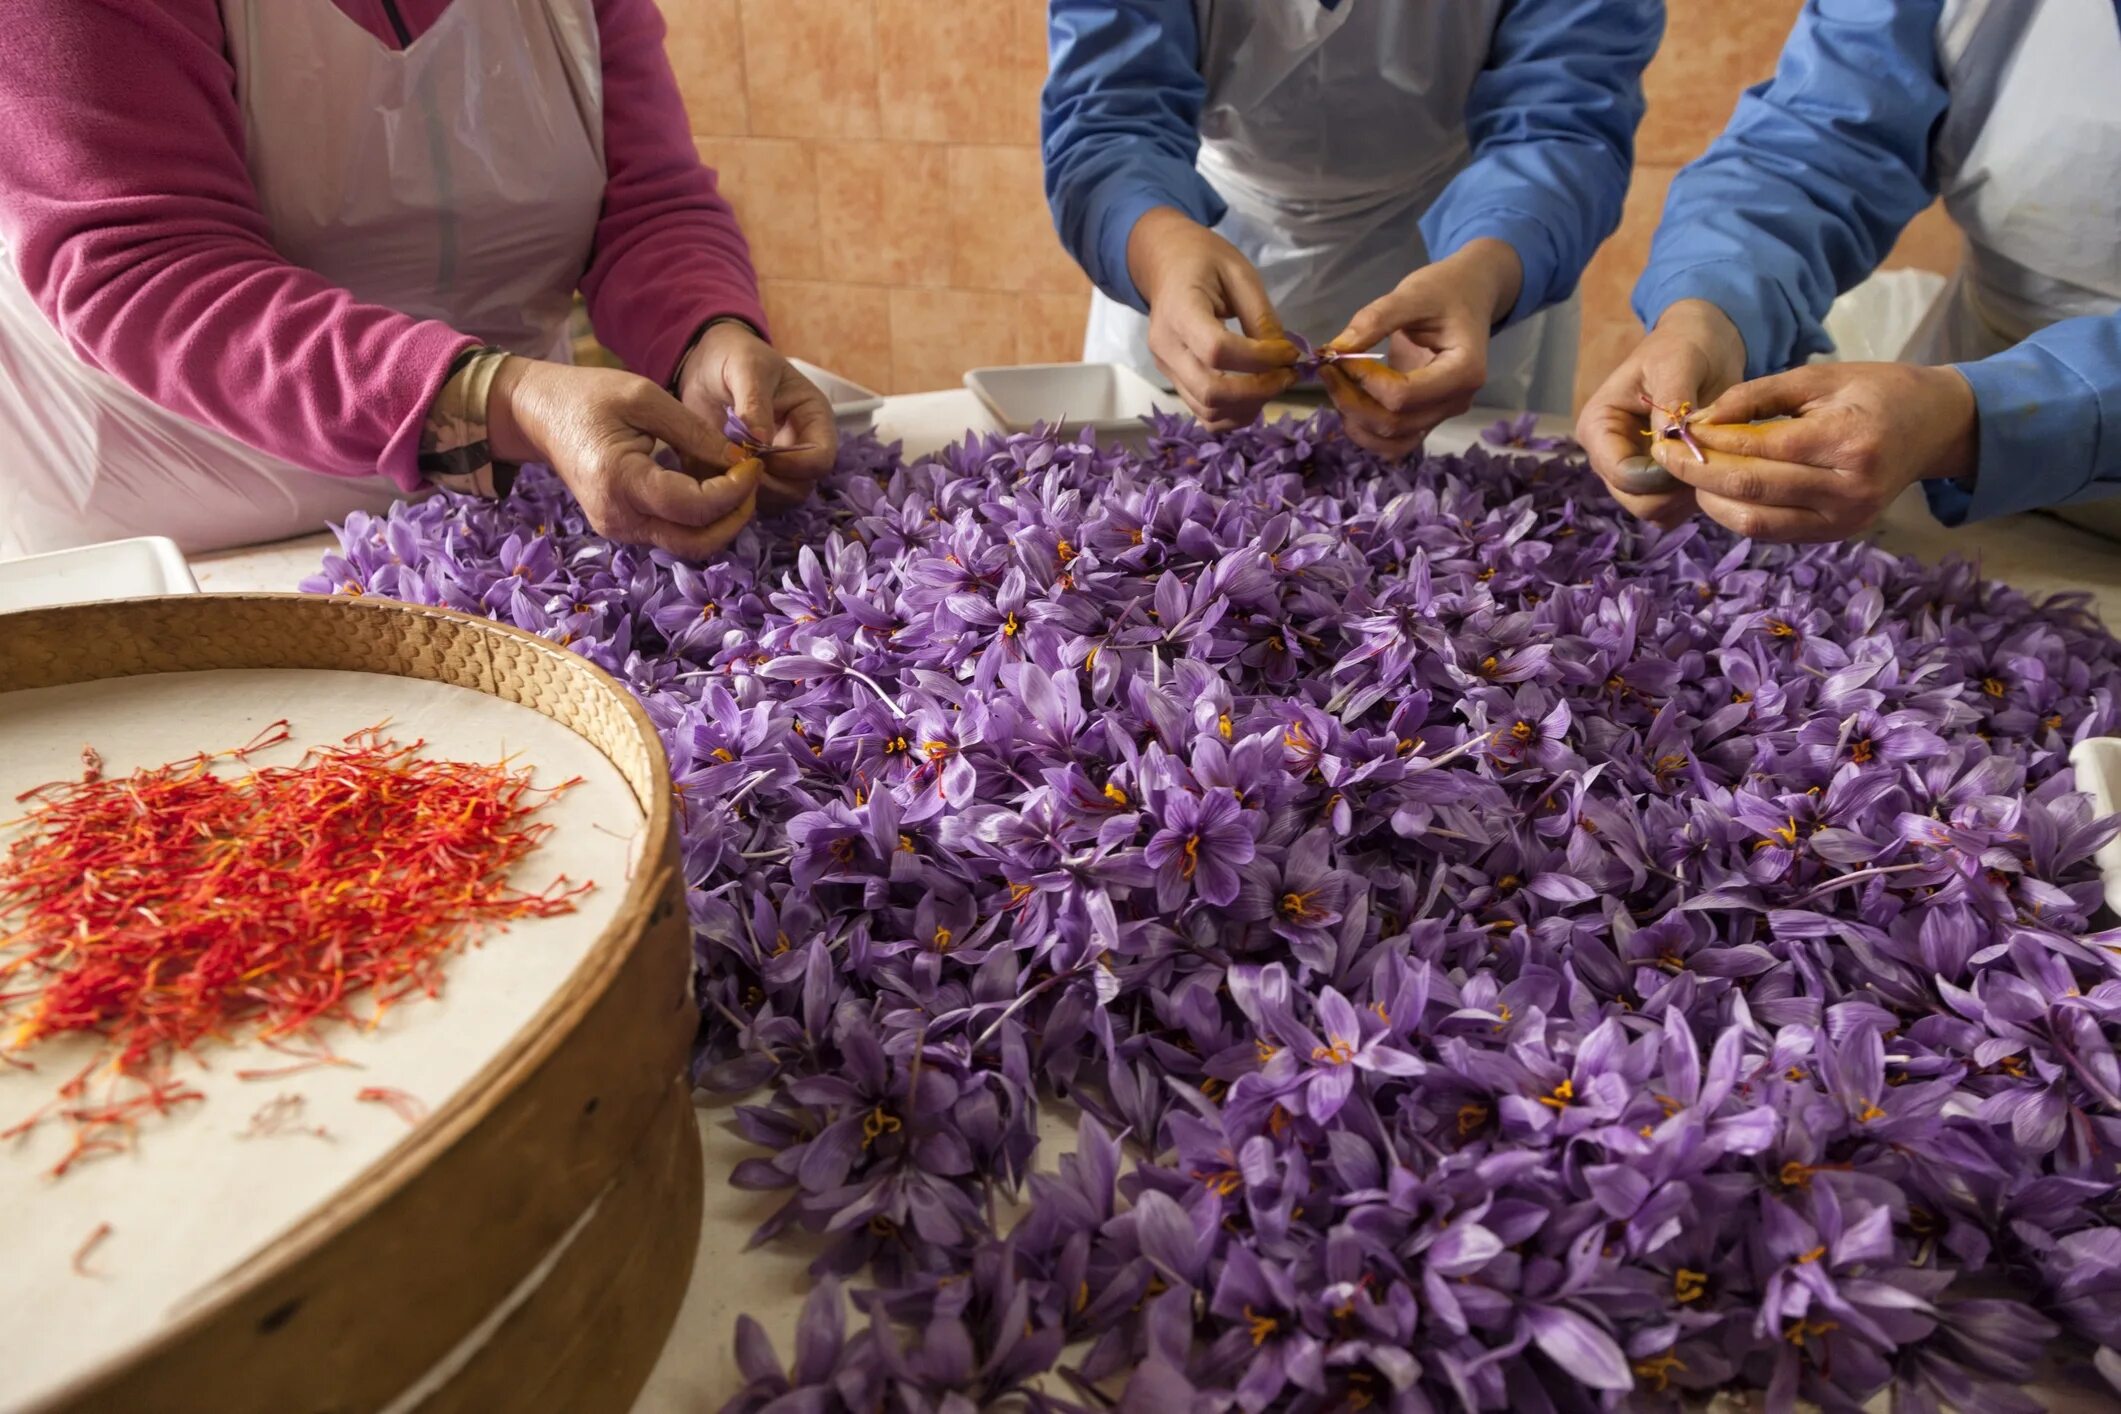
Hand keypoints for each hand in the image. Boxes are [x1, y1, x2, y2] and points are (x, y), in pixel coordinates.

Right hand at [488, 358, 761, 558]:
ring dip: (721, 521)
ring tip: (734, 482)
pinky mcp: (622, 529)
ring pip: (687, 546)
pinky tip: (708, 486)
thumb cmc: (589, 396)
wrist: (539, 414)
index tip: (753, 462)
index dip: (735, 490)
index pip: (694, 506)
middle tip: (751, 479)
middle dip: (736, 515)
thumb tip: (740, 460)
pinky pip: (672, 535)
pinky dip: (700, 519)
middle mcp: (618, 517)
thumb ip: (695, 432)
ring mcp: (618, 529)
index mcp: (620, 480)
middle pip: (697, 542)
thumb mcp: (645, 398)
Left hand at [676, 319, 837, 511]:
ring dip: (747, 493)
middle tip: (735, 466)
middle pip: (799, 489)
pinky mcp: (748, 478)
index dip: (794, 464)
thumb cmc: (736, 357)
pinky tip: (710, 471)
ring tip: (720, 466)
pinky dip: (726, 494)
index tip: (760, 452)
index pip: (821, 459)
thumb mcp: (747, 367)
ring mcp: (775, 468)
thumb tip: (759, 441)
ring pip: (774, 501)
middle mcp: (799, 450)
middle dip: (768, 484)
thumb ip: (755, 401)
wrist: (706, 363)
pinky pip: (744, 501)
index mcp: (813, 420)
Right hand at [1127, 207, 1297, 428]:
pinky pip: (1204, 414)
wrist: (1166, 265)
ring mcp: (1166, 368)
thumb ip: (1261, 316)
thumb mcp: (1239, 274)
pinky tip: (1254, 396)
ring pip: (1208, 410)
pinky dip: (1233, 414)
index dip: (1260, 359)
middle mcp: (1166, 347)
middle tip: (1286, 376)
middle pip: (1210, 391)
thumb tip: (1283, 357)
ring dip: (1248, 406)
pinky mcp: (1173, 381)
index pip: (1217, 351)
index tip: (1289, 352)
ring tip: (1274, 384)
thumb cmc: (1204, 261)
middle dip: (1258, 391)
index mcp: (1179, 311)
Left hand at [1320, 239, 1523, 458]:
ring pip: (1391, 443)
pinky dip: (1366, 432)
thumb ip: (1375, 320)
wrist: (1468, 296)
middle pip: (1394, 424)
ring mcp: (1441, 414)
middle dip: (1351, 402)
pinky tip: (1350, 404)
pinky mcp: (1426, 417)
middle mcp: (1456, 402)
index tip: (1339, 356)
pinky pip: (1394, 443)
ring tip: (1337, 388)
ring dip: (1355, 423)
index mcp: (1463, 371)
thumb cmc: (1445, 291)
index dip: (1364, 381)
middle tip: (1328, 371)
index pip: (1403, 396)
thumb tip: (1336, 349)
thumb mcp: (1413, 294)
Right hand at [1576, 299, 1747, 526]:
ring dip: (1689, 495)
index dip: (1662, 474)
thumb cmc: (1683, 346)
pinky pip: (1671, 511)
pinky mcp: (1653, 483)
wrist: (1701, 346)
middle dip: (1678, 488)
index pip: (1621, 473)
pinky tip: (1714, 469)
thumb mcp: (1677, 363)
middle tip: (1716, 457)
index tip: (1700, 453)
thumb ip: (1671, 402)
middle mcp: (1607, 457)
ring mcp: (1630, 474)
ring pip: (1655, 511)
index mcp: (1598, 427)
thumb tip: (1670, 441)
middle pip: (1636, 500)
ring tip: (1718, 458)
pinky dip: (1694, 499)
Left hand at [1649, 361, 1977, 542]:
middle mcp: (1850, 489)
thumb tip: (1698, 419)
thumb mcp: (1819, 377)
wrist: (1935, 426)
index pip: (1761, 448)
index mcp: (1850, 441)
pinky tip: (1715, 490)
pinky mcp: (1837, 536)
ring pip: (1754, 520)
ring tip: (1685, 473)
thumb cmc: (1876, 391)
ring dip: (1709, 499)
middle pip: (1751, 489)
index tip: (1674, 429)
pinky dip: (1735, 513)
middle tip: (1662, 455)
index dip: (1710, 441)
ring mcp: (1845, 520)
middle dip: (1696, 473)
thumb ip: (1757, 396)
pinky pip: (1770, 531)